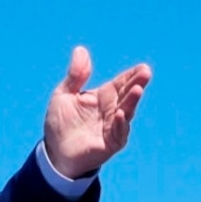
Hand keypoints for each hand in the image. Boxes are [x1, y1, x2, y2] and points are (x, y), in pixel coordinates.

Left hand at [41, 46, 149, 180]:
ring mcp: (113, 127)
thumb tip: (81, 49)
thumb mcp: (64, 94)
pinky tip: (120, 114)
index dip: (131, 75)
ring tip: (137, 89)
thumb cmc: (61, 122)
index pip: (121, 83)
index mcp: (103, 96)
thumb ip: (76, 75)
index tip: (142, 68)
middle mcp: (112, 110)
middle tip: (146, 73)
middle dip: (137, 84)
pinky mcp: (110, 143)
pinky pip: (118, 133)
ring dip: (132, 102)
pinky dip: (120, 124)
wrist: (54, 152)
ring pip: (126, 112)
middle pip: (127, 95)